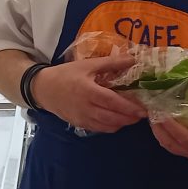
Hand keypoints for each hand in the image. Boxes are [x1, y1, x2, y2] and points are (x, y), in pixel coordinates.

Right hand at [31, 56, 146, 133]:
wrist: (44, 88)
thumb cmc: (66, 74)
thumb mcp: (88, 64)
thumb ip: (111, 63)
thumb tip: (132, 59)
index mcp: (88, 91)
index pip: (113, 102)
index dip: (129, 107)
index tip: (143, 109)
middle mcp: (86, 108)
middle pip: (113, 117)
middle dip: (130, 118)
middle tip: (143, 114)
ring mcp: (82, 118)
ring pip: (107, 126)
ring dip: (122, 123)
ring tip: (133, 118)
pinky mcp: (80, 124)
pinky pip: (99, 129)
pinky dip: (111, 126)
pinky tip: (117, 120)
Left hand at [150, 117, 187, 164]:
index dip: (178, 132)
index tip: (165, 117)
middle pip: (182, 148)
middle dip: (164, 132)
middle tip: (151, 113)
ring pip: (179, 148)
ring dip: (163, 134)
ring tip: (152, 117)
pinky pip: (182, 145)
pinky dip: (169, 135)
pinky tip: (163, 123)